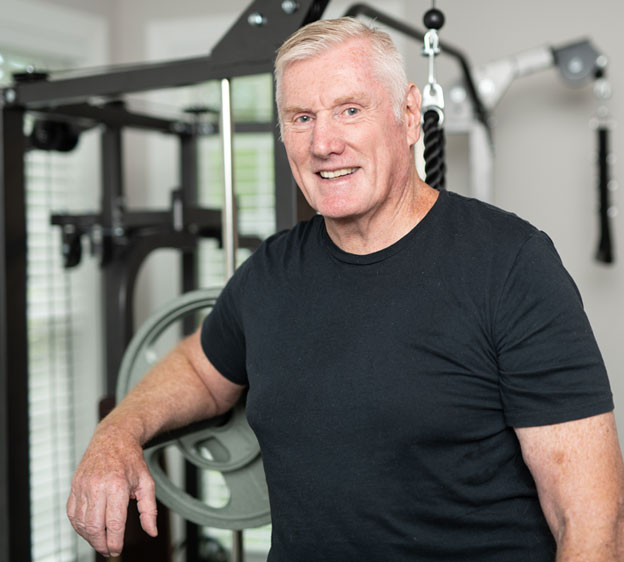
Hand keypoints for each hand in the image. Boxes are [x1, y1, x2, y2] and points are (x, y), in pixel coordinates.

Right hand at [66, 427, 157, 556]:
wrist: (113, 438)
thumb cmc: (131, 460)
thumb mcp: (146, 482)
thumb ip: (149, 509)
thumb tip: (152, 532)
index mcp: (117, 485)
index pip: (113, 523)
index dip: (114, 541)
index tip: (117, 550)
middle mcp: (97, 486)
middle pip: (94, 527)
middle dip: (101, 544)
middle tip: (109, 550)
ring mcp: (83, 486)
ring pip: (81, 523)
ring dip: (89, 538)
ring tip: (100, 542)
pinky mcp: (74, 486)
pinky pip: (72, 513)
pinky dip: (79, 526)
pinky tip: (89, 530)